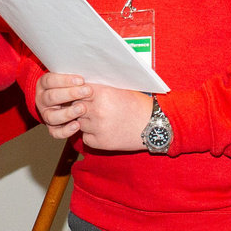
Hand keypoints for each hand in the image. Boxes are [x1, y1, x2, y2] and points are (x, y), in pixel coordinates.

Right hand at [35, 71, 88, 138]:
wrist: (65, 101)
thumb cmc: (71, 86)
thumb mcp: (70, 79)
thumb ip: (75, 77)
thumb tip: (91, 71)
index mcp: (43, 85)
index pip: (49, 80)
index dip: (64, 80)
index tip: (81, 80)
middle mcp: (41, 100)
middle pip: (51, 97)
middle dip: (70, 94)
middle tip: (87, 92)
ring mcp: (45, 115)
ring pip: (52, 117)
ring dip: (68, 113)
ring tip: (82, 108)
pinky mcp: (51, 128)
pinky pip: (55, 133)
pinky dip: (66, 131)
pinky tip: (78, 125)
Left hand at [38, 74, 155, 151]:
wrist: (154, 127)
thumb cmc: (139, 106)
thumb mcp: (121, 91)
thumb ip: (101, 89)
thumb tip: (84, 87)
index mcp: (103, 94)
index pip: (79, 91)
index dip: (80, 93)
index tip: (84, 95)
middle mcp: (98, 110)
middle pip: (76, 106)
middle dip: (80, 106)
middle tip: (89, 108)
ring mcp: (98, 127)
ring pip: (78, 122)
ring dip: (85, 121)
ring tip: (98, 119)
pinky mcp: (100, 142)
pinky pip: (85, 137)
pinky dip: (90, 135)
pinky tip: (101, 131)